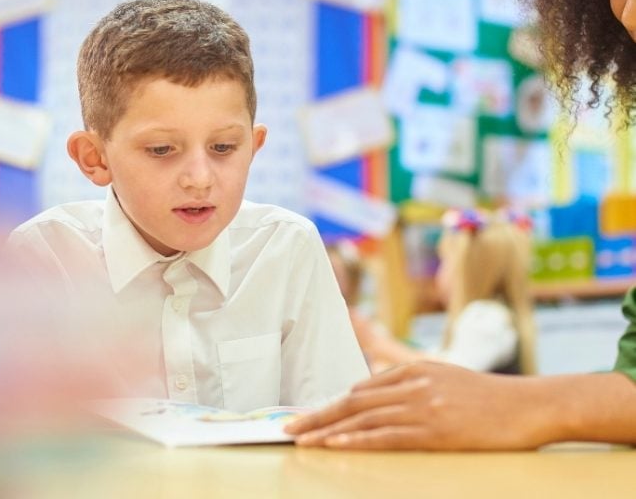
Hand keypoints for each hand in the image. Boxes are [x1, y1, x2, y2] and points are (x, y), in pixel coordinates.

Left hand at [285, 361, 543, 449]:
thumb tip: (369, 381)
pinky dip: (359, 441)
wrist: (528, 404)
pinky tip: (338, 445)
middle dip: (317, 415)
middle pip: (354, 401)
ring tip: (302, 439)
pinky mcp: (437, 429)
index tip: (306, 415)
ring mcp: (424, 406)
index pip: (359, 388)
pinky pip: (389, 436)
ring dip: (329, 430)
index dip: (329, 404)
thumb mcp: (442, 373)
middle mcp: (413, 385)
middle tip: (287, 427)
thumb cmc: (485, 394)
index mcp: (412, 371)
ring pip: (365, 418)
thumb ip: (404, 375)